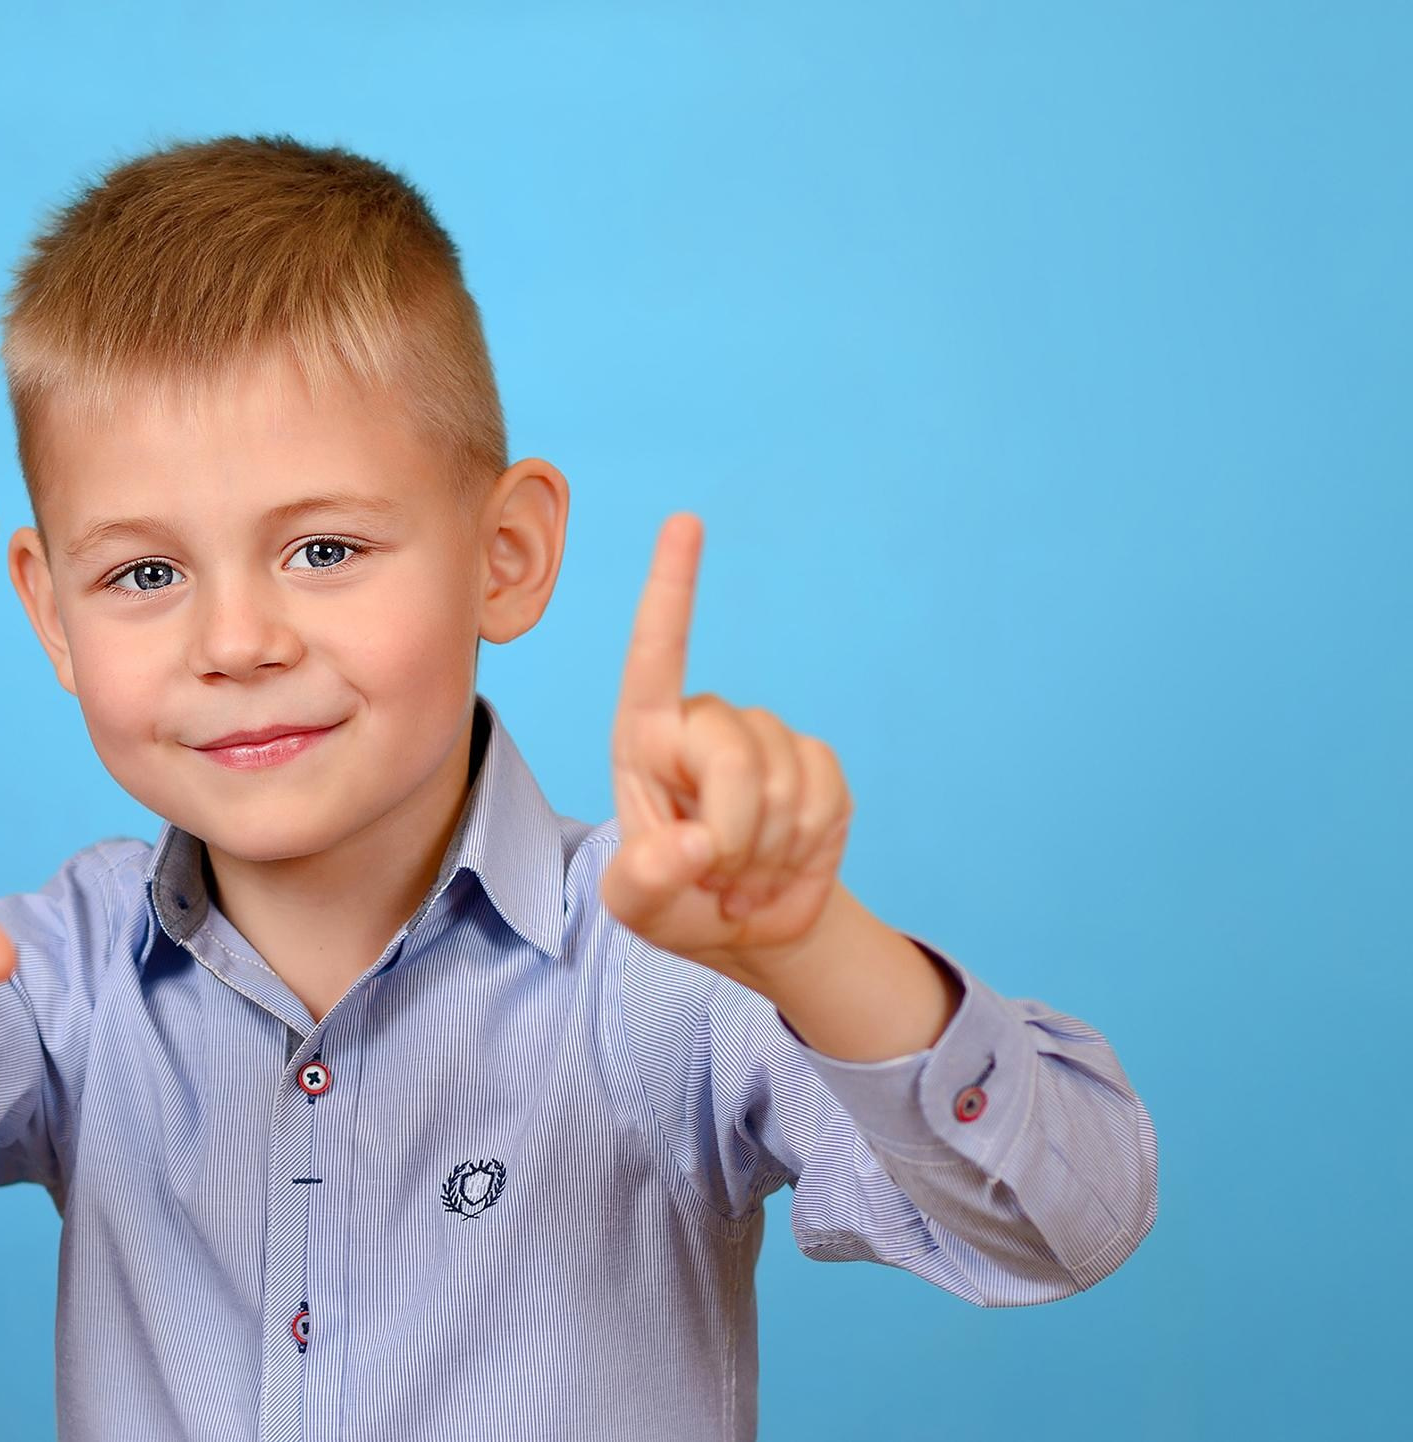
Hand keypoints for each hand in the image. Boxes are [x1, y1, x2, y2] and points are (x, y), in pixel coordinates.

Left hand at [598, 514, 854, 984]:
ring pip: (782, 780)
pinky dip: (804, 845)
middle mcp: (704, 725)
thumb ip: (645, 880)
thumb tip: (692, 845)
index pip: (655, 654)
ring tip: (742, 873)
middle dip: (733, 830)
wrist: (748, 928)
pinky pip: (823, 795)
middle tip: (718, 876)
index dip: (672, 588)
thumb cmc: (673, 902)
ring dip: (767, 848)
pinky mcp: (818, 765)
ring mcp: (766, 741)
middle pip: (733, 755)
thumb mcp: (636, 908)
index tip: (685, 521)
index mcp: (644, 739)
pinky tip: (782, 861)